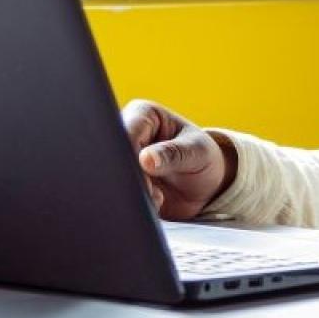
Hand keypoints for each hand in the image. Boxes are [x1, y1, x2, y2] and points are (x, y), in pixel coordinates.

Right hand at [121, 99, 235, 219]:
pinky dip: (134, 202)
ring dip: (134, 191)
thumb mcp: (197, 152)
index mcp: (143, 114)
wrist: (205, 186)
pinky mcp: (122, 179)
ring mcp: (122, 158)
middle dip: (131, 176)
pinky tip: (154, 202)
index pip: (125, 130)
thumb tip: (146, 160)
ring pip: (114, 176)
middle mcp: (127, 133)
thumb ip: (174, 154)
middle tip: (153, 191)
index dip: (131, 154)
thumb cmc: (203, 157)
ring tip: (159, 197)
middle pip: (113, 155)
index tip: (146, 175)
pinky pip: (119, 192)